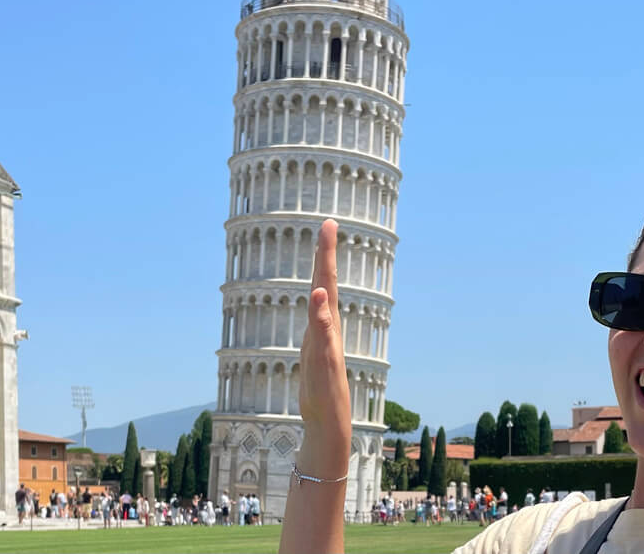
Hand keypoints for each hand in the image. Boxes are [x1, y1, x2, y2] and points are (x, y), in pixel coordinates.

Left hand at [298, 219, 351, 457]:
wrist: (328, 420)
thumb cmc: (320, 387)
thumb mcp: (315, 351)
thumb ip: (317, 328)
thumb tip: (317, 307)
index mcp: (322, 324)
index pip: (322, 283)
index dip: (324, 255)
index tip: (326, 225)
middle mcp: (327, 328)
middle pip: (325, 285)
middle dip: (326, 254)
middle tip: (328, 224)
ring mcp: (327, 344)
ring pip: (324, 305)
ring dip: (324, 277)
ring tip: (324, 251)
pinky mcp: (326, 362)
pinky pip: (323, 334)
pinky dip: (321, 314)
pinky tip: (318, 297)